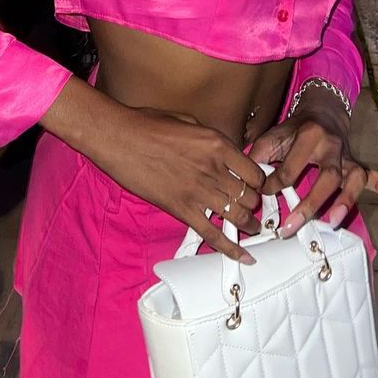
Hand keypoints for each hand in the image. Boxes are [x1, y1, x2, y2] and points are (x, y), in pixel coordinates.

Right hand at [94, 105, 265, 263]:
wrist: (119, 138)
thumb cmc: (148, 125)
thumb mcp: (188, 121)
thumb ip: (209, 139)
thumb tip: (221, 152)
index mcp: (217, 145)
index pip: (254, 171)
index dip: (258, 182)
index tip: (256, 187)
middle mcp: (213, 169)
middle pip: (248, 195)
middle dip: (254, 203)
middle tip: (254, 208)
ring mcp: (198, 191)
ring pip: (237, 216)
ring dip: (248, 225)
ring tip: (252, 228)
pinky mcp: (181, 209)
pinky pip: (212, 233)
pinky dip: (230, 247)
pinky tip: (243, 255)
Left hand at [249, 92, 377, 236]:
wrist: (322, 111)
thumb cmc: (295, 129)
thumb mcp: (274, 134)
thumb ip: (260, 155)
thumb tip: (248, 181)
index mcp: (309, 135)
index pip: (291, 167)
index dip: (274, 185)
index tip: (263, 197)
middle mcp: (333, 146)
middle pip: (327, 177)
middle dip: (310, 203)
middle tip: (291, 226)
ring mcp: (348, 156)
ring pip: (353, 179)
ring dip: (347, 201)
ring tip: (336, 221)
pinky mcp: (356, 163)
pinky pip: (372, 175)